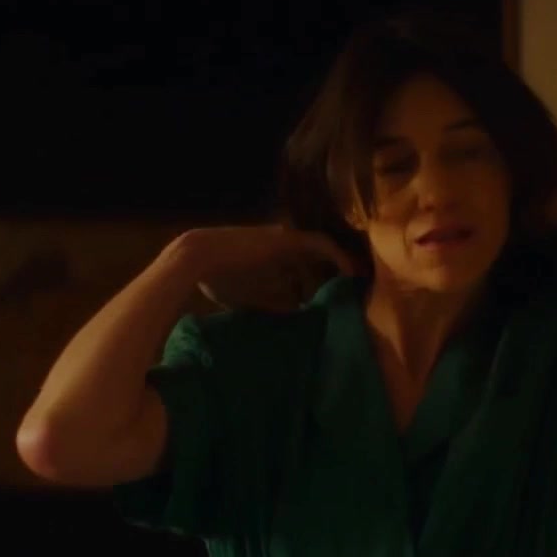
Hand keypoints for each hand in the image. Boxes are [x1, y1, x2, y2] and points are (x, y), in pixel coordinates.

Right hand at [167, 224, 358, 312]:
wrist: (197, 259)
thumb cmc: (217, 279)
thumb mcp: (251, 299)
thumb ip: (274, 305)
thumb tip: (297, 318)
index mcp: (272, 259)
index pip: (304, 269)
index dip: (320, 284)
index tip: (333, 302)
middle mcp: (283, 246)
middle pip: (318, 260)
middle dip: (336, 276)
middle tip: (354, 294)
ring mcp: (286, 239)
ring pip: (324, 251)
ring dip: (342, 266)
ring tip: (359, 284)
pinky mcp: (288, 238)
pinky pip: (322, 245)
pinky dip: (339, 258)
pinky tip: (352, 274)